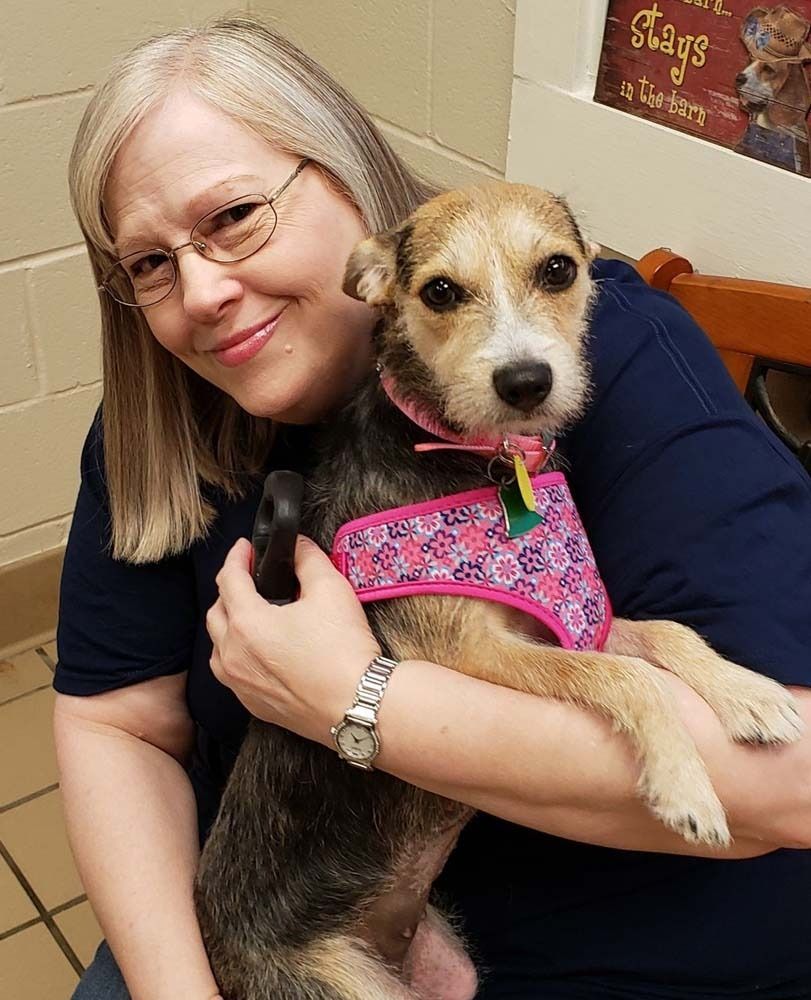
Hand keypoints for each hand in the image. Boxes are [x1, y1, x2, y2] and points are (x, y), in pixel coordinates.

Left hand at [206, 536, 380, 742]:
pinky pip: (232, 673)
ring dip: (228, 625)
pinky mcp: (254, 704)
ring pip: (218, 646)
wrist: (358, 705)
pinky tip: (260, 650)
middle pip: (216, 612)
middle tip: (251, 578)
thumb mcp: (331, 589)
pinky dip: (238, 654)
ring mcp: (241, 684)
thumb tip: (298, 548)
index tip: (246, 547)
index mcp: (247, 623)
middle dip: (229, 589)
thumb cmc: (344, 651)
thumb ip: (309, 560)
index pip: (228, 579)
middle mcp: (234, 655)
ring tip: (252, 614)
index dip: (236, 557)